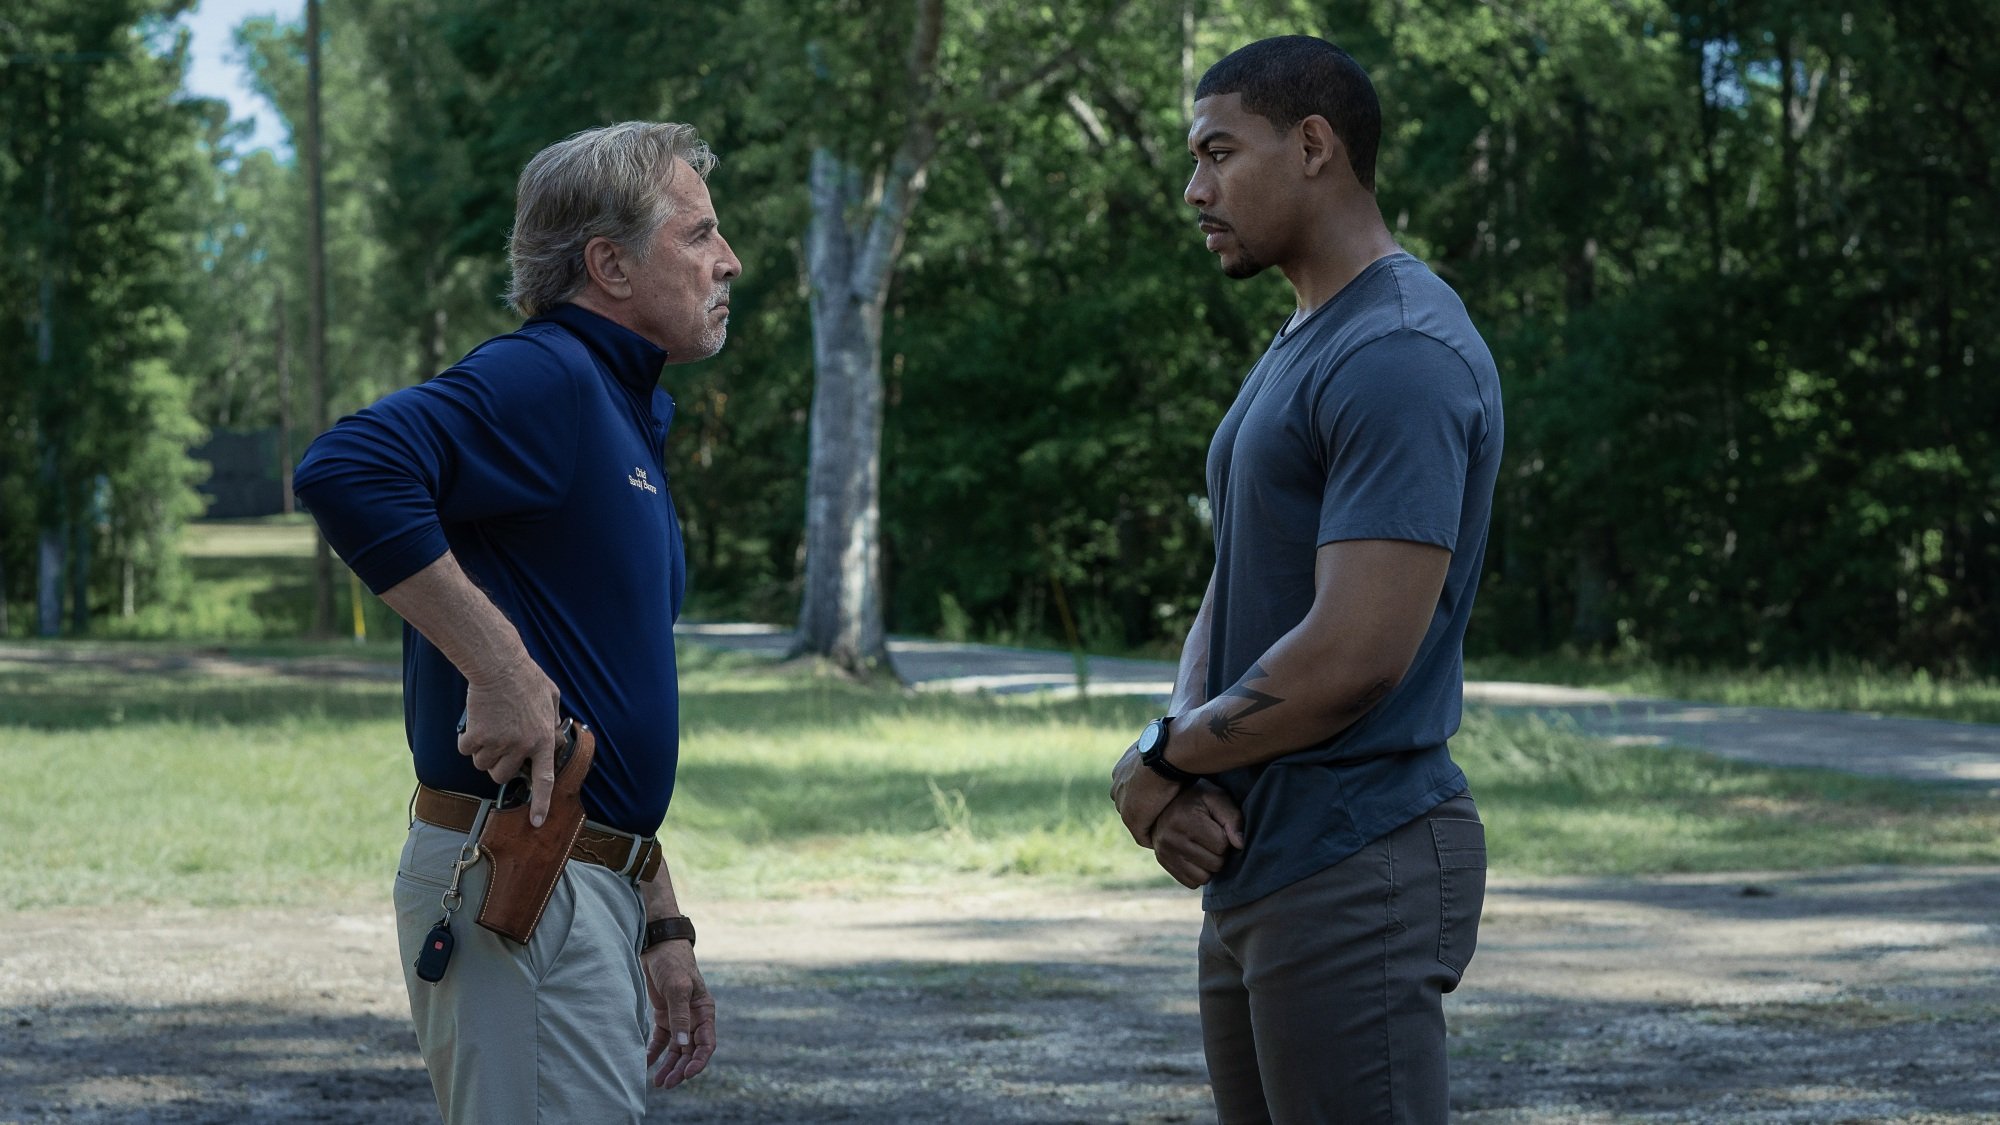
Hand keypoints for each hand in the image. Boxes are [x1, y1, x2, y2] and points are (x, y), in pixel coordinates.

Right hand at [458, 655, 561, 825]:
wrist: (499, 666)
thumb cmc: (527, 678)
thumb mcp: (551, 698)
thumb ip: (551, 721)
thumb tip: (553, 737)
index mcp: (542, 740)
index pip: (544, 780)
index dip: (541, 803)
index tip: (536, 822)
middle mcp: (522, 747)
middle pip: (502, 776)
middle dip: (498, 766)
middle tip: (499, 745)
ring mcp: (498, 743)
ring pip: (482, 765)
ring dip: (481, 752)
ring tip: (489, 727)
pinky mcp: (477, 737)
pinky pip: (465, 751)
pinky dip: (465, 740)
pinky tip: (474, 722)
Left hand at [643, 939, 714, 1088]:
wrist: (657, 947)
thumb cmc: (673, 964)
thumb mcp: (678, 987)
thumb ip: (679, 1014)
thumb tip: (682, 1043)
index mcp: (704, 1012)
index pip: (707, 1043)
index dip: (699, 1061)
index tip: (688, 1074)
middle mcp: (694, 1018)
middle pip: (690, 1051)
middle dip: (681, 1069)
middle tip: (667, 1083)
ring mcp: (679, 1019)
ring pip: (676, 1050)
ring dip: (669, 1066)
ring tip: (659, 1083)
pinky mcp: (663, 1017)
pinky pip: (661, 1041)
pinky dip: (654, 1053)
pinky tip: (646, 1065)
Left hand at [1110, 742, 1181, 847]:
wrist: (1167, 753)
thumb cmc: (1172, 745)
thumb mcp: (1165, 747)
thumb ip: (1163, 754)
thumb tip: (1174, 752)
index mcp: (1123, 767)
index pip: (1133, 786)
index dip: (1149, 794)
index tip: (1165, 798)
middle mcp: (1117, 784)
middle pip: (1132, 804)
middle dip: (1147, 810)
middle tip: (1169, 815)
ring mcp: (1122, 802)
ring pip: (1137, 820)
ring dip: (1152, 824)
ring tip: (1172, 827)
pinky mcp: (1131, 818)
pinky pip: (1142, 836)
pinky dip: (1155, 837)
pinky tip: (1171, 837)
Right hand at [1151, 783, 1244, 887]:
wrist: (1164, 804)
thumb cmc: (1197, 801)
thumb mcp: (1217, 799)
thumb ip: (1232, 818)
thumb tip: (1240, 845)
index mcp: (1184, 819)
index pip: (1221, 845)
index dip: (1226, 837)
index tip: (1218, 828)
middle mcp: (1171, 838)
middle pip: (1215, 863)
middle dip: (1219, 853)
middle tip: (1212, 839)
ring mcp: (1165, 853)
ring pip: (1204, 877)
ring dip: (1210, 865)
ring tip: (1204, 848)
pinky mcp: (1163, 863)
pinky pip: (1192, 883)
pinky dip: (1198, 873)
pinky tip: (1195, 856)